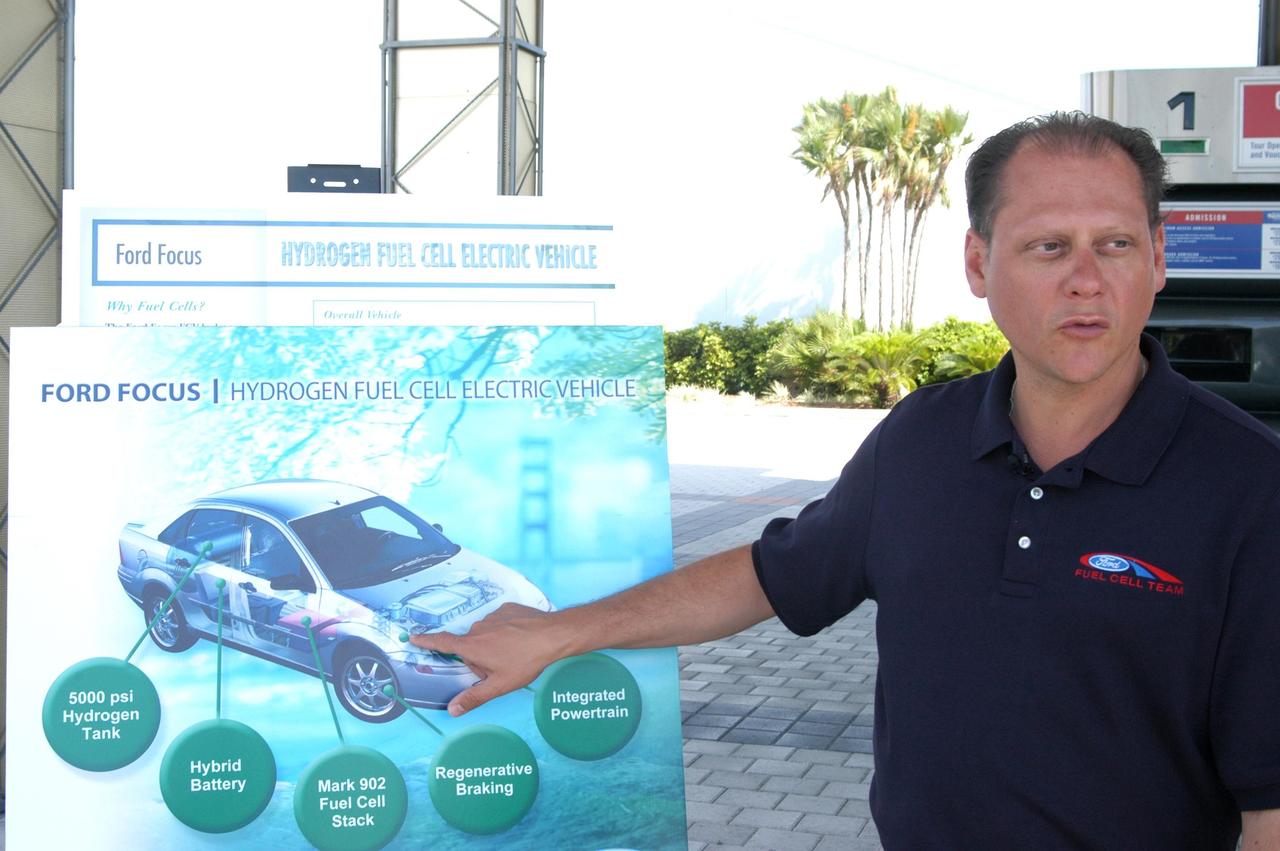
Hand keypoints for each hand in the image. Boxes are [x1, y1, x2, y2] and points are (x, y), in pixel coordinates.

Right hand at [410, 603, 565, 715]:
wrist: (553, 635)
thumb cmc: (526, 660)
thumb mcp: (499, 685)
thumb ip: (474, 697)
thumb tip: (452, 710)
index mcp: (472, 646)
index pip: (442, 642)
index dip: (426, 641)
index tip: (413, 636)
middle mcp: (479, 627)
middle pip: (470, 645)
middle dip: (480, 657)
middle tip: (500, 667)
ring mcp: (494, 616)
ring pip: (487, 634)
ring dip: (495, 644)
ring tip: (515, 653)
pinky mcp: (508, 608)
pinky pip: (501, 622)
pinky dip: (507, 630)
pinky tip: (521, 639)